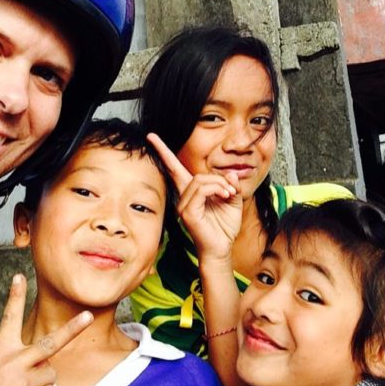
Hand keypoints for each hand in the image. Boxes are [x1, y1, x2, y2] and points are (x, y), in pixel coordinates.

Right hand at [0, 274, 92, 385]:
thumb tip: (46, 366)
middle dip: (72, 329)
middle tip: (88, 316)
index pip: (9, 319)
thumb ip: (19, 362)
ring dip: (42, 383)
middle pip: (50, 342)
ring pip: (50, 374)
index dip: (15, 297)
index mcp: (1, 351)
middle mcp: (13, 361)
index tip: (19, 276)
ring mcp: (21, 379)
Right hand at [148, 133, 242, 261]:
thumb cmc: (225, 228)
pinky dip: (216, 189)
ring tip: (229, 194)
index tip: (151, 136)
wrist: (222, 250)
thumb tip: (230, 175)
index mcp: (191, 193)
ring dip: (219, 184)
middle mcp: (183, 198)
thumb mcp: (233, 201)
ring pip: (198, 180)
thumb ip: (231, 186)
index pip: (173, 168)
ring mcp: (183, 206)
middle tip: (232, 190)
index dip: (163, 151)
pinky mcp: (187, 213)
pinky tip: (225, 196)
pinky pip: (200, 191)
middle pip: (191, 173)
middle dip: (216, 177)